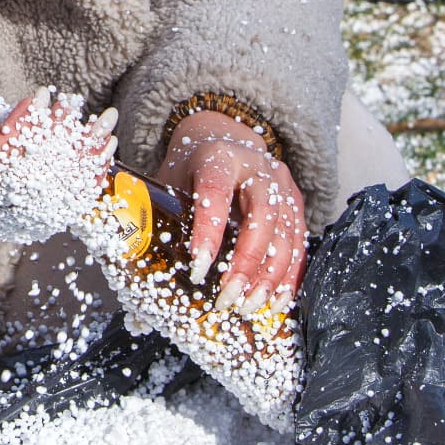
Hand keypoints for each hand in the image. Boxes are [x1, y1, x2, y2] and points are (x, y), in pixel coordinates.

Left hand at [154, 109, 306, 314]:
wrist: (223, 138)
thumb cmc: (190, 169)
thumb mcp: (170, 181)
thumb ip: (159, 219)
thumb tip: (144, 286)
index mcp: (218, 156)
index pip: (215, 190)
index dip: (208, 230)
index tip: (198, 267)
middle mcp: (256, 166)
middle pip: (261, 215)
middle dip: (245, 263)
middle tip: (227, 297)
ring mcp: (282, 183)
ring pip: (286, 233)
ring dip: (269, 276)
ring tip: (248, 306)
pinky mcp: (296, 202)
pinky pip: (299, 243)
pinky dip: (288, 276)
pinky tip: (275, 301)